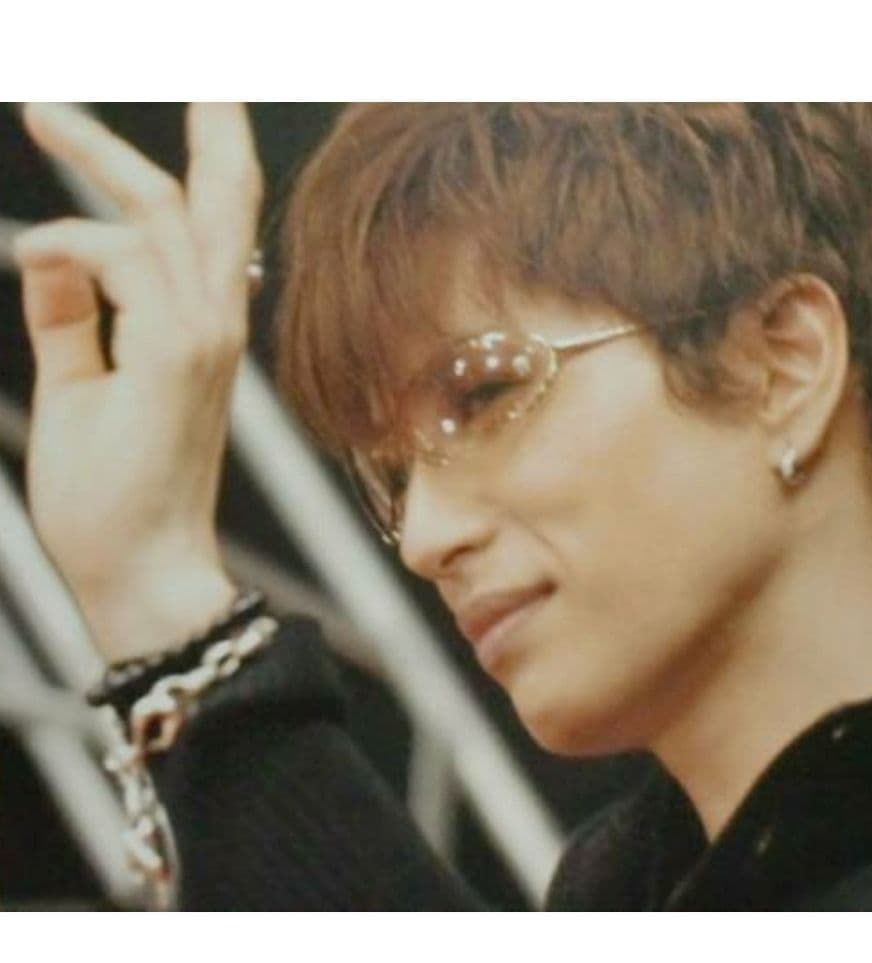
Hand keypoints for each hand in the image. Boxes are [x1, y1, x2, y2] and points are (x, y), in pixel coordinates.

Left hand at [14, 104, 262, 661]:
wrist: (141, 570)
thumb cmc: (115, 494)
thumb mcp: (81, 391)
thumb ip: (70, 322)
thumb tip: (47, 257)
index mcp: (199, 332)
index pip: (205, 231)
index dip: (193, 167)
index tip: (142, 135)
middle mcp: (214, 327)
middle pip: (220, 205)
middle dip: (213, 133)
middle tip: (205, 71)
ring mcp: (203, 340)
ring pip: (169, 217)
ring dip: (106, 159)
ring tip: (48, 115)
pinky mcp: (178, 359)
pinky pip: (126, 265)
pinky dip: (75, 247)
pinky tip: (36, 256)